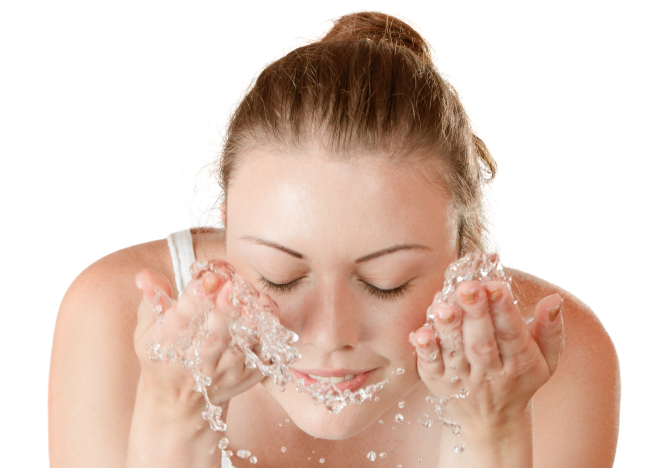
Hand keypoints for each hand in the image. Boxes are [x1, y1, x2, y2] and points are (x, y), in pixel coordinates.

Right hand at [133, 261, 265, 415]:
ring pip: (242, 346)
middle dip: (224, 310)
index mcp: (168, 346)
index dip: (194, 299)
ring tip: (254, 297)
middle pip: (214, 337)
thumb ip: (151, 298)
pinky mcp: (248, 376)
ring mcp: (226, 372)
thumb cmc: (163, 354)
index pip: (180, 322)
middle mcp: (198, 362)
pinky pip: (263, 355)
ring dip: (250, 321)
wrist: (179, 401)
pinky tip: (266, 310)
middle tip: (233, 286)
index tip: (208, 278)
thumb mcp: (147, 328)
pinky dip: (268, 333)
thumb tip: (145, 275)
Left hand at [409, 279, 563, 429]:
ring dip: (448, 329)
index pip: (512, 334)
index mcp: (520, 363)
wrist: (491, 424)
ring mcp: (463, 380)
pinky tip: (419, 333)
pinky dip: (425, 351)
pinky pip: (431, 367)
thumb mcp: (545, 360)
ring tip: (443, 306)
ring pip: (455, 352)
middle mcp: (490, 373)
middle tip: (468, 287)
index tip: (496, 285)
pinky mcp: (438, 384)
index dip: (504, 310)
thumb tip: (554, 300)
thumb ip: (550, 330)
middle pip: (482, 342)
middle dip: (475, 313)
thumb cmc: (519, 380)